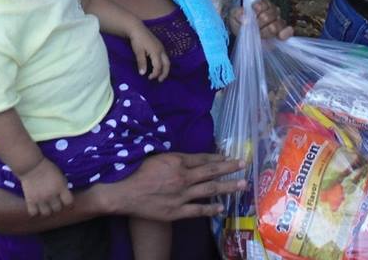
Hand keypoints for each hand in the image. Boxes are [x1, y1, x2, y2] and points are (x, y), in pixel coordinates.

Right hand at [19, 159, 73, 216]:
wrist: (31, 165)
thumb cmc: (47, 167)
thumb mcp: (59, 175)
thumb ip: (63, 185)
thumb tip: (65, 194)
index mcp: (60, 187)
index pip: (69, 202)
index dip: (69, 203)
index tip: (67, 202)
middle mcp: (51, 195)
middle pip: (57, 209)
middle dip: (57, 205)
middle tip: (54, 202)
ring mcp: (41, 199)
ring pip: (46, 213)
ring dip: (47, 210)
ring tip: (45, 206)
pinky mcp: (30, 201)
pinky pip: (33, 213)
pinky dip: (35, 211)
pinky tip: (36, 207)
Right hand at [105, 152, 245, 220]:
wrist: (123, 193)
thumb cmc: (136, 171)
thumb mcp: (155, 156)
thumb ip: (173, 157)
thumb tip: (187, 156)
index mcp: (177, 161)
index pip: (203, 158)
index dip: (218, 157)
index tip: (230, 156)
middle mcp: (183, 177)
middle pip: (211, 172)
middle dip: (229, 168)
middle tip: (244, 165)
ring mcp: (181, 195)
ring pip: (209, 190)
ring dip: (227, 187)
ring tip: (241, 185)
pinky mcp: (176, 212)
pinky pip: (197, 210)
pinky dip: (210, 209)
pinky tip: (221, 208)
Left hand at [129, 25, 170, 80]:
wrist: (137, 28)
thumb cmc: (137, 40)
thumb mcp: (138, 52)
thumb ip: (141, 63)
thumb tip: (143, 74)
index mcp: (156, 52)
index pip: (158, 67)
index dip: (155, 74)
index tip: (149, 78)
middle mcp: (161, 50)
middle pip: (167, 64)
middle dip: (164, 73)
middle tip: (159, 80)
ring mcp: (161, 47)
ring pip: (166, 60)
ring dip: (164, 69)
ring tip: (159, 75)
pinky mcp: (159, 46)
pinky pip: (164, 57)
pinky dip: (163, 64)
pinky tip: (158, 66)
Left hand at [228, 0, 292, 39]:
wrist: (244, 34)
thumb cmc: (240, 22)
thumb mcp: (234, 16)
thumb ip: (237, 14)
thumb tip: (244, 17)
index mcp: (262, 4)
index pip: (264, 4)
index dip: (258, 9)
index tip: (253, 12)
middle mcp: (272, 11)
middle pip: (269, 16)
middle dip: (259, 24)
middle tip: (254, 28)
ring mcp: (278, 21)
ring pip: (278, 24)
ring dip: (267, 31)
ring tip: (261, 34)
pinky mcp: (282, 31)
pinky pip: (288, 31)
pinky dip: (285, 33)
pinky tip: (280, 37)